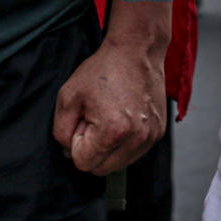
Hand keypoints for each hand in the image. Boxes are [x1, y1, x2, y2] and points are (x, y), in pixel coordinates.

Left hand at [52, 37, 165, 174]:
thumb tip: (69, 152)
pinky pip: (134, 153)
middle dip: (92, 150)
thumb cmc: (102, 70)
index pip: (83, 163)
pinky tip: (123, 117)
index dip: (77, 143)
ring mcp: (150, 137)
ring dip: (109, 149)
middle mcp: (136, 139)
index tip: (83, 119)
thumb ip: (61, 132)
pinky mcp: (159, 133)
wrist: (137, 51)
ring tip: (110, 117)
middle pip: (102, 169)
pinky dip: (124, 143)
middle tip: (95, 119)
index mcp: (112, 132)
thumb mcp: (68, 97)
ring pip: (119, 164)